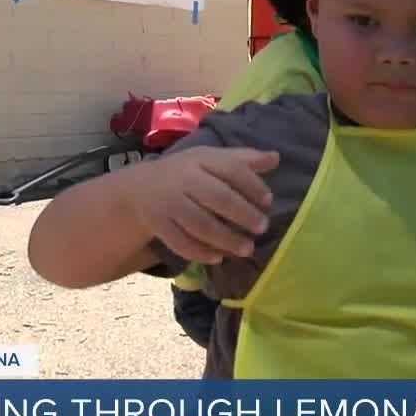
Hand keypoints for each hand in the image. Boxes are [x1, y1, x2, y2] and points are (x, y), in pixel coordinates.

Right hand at [122, 146, 278, 264]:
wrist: (140, 188)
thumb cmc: (187, 173)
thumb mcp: (211, 160)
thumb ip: (243, 160)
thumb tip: (275, 157)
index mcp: (199, 159)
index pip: (230, 169)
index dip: (252, 185)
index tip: (268, 201)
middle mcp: (183, 179)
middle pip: (217, 198)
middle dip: (243, 214)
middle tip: (262, 228)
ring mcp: (168, 204)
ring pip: (200, 224)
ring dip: (226, 239)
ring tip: (247, 249)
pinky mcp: (158, 226)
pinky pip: (180, 242)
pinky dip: (200, 252)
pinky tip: (218, 258)